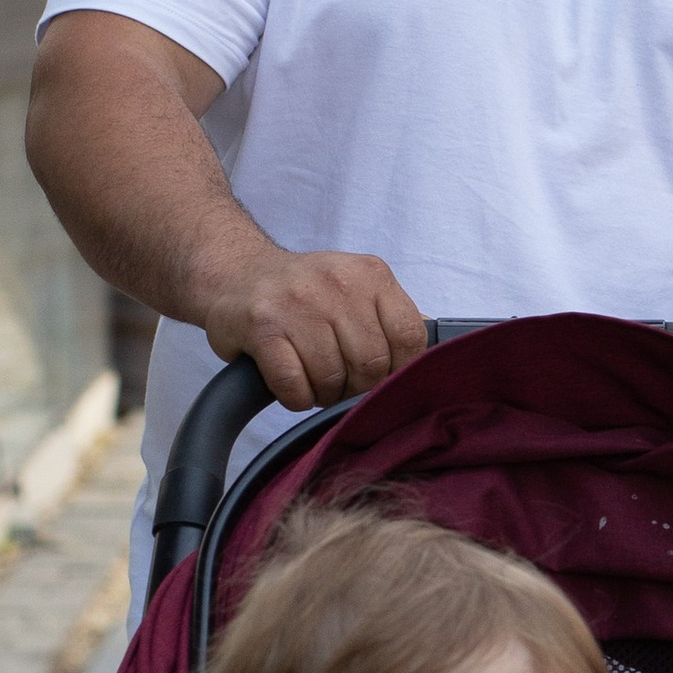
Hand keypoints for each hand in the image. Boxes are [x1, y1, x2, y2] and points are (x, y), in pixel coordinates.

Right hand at [202, 240, 427, 409]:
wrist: (235, 274)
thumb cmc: (304, 292)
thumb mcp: (356, 287)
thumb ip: (392, 316)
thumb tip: (436, 349)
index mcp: (369, 275)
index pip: (410, 336)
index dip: (401, 370)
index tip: (384, 379)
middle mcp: (336, 283)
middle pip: (372, 364)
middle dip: (358, 387)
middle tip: (342, 385)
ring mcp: (297, 304)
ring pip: (332, 378)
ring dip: (325, 394)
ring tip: (315, 382)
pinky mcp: (261, 327)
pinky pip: (294, 385)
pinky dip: (296, 398)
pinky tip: (292, 384)